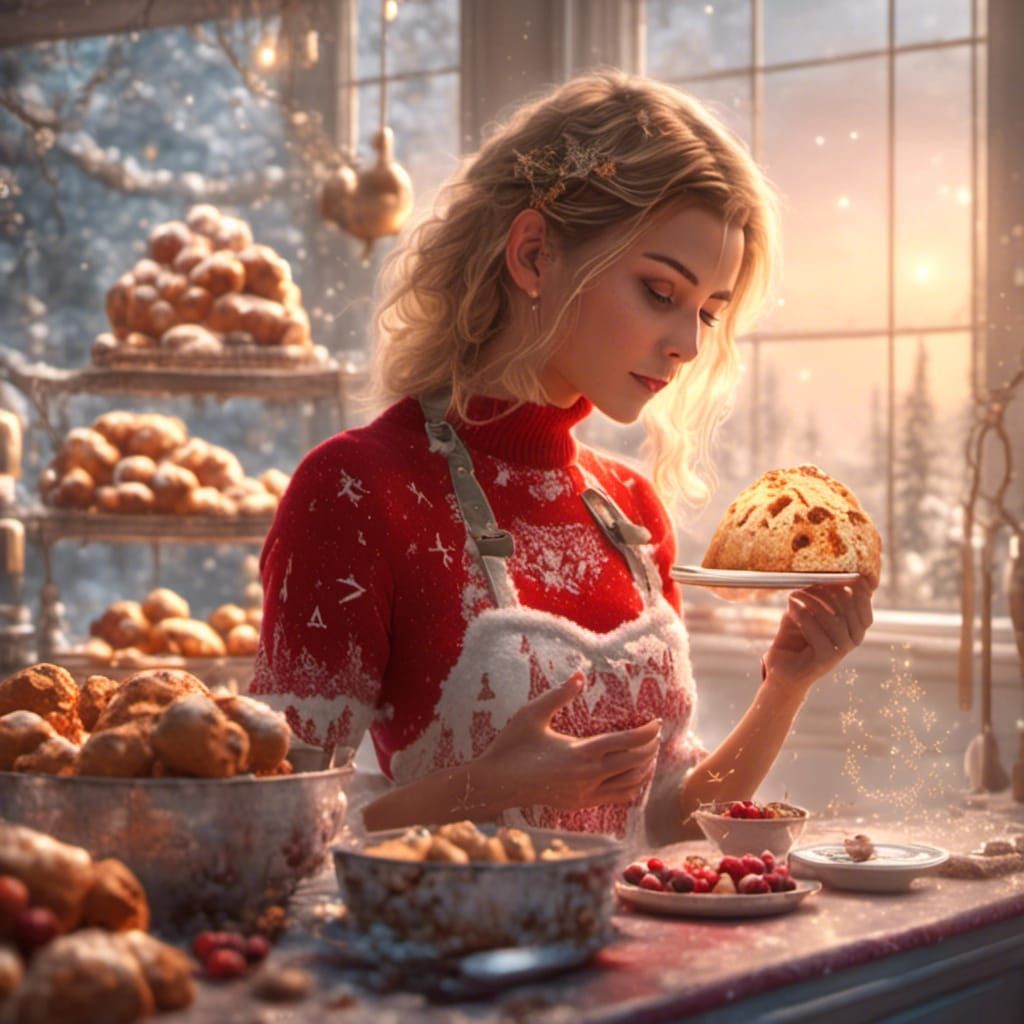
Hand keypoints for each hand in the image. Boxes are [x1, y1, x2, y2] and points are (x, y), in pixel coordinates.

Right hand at [477, 672, 661, 810]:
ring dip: (645, 769)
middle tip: (657, 735)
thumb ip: (559, 694)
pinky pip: (616, 798)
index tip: (657, 722)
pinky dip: (632, 787)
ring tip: (651, 755)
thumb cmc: (512, 746)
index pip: (626, 742)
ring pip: (630, 784)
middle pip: (635, 763)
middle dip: (651, 749)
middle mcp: (588, 776)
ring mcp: (585, 794)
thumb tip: (580, 675)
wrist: (496, 784)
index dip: (646, 732)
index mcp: (580, 753)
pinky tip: (634, 778)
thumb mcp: (532, 714)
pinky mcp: (579, 805)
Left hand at [762, 576, 874, 694]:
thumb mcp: (810, 610)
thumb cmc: (796, 636)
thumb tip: (829, 572)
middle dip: (829, 591)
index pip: (864, 607)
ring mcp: (840, 653)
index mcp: (854, 628)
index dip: (858, 590)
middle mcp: (853, 641)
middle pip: (849, 610)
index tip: (843, 575)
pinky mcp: (825, 661)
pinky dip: (803, 617)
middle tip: (807, 583)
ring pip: (834, 620)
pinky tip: (791, 608)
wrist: (781, 669)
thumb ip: (822, 595)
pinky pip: (817, 634)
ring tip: (794, 594)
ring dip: (812, 602)